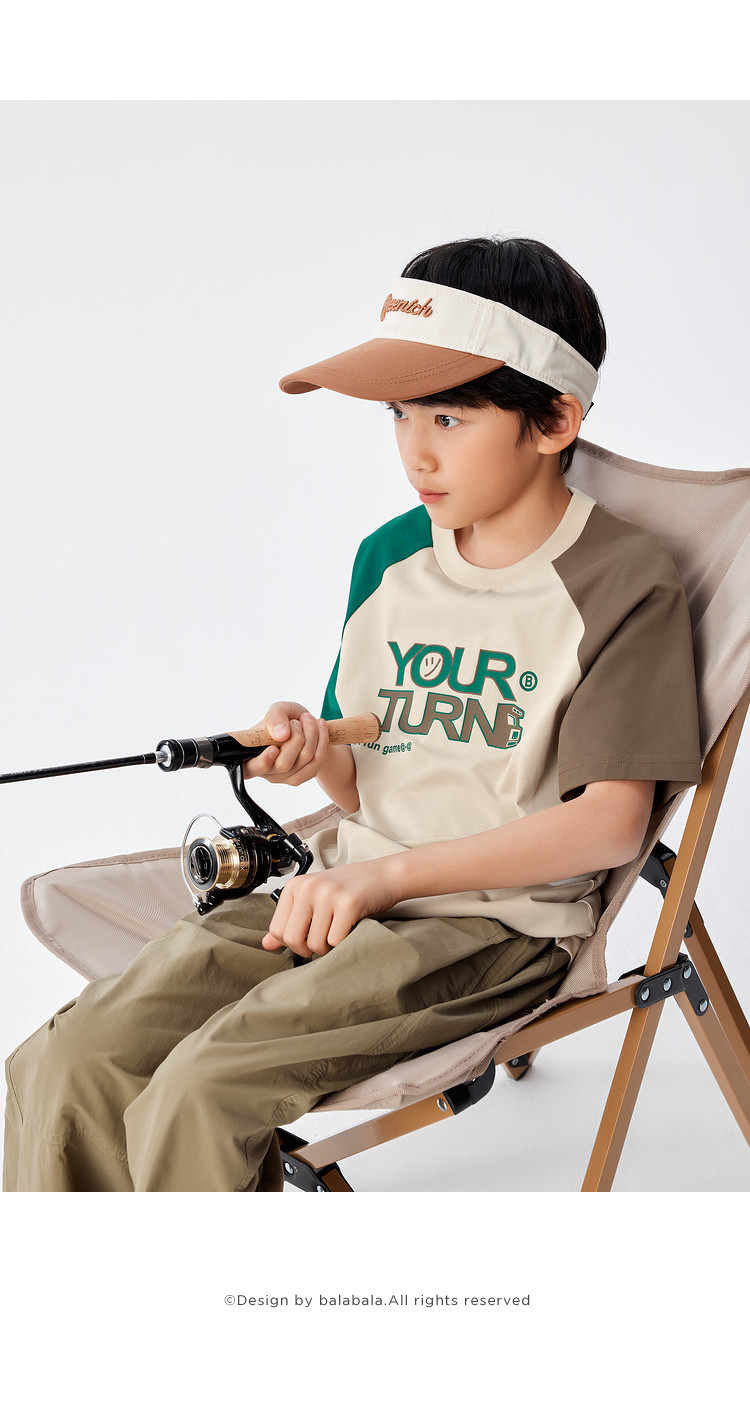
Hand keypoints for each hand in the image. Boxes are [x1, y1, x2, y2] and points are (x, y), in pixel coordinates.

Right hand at [242, 701, 329, 786]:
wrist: (304, 727)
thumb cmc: (284, 719)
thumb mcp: (278, 709)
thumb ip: (275, 717)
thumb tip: (281, 735)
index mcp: (249, 755)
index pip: (248, 769)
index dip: (262, 762)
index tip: (274, 748)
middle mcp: (264, 772)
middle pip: (283, 764)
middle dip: (297, 737)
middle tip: (297, 721)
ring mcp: (282, 778)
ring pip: (304, 760)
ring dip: (312, 734)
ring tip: (308, 719)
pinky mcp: (301, 777)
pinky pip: (317, 761)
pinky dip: (322, 740)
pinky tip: (320, 727)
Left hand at [261, 859, 402, 958]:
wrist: (382, 875)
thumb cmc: (347, 890)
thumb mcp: (313, 900)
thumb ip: (290, 921)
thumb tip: (267, 945)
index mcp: (295, 886)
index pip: (277, 930)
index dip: (292, 943)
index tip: (309, 937)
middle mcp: (308, 887)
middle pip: (293, 939)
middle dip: (309, 949)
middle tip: (324, 941)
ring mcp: (328, 894)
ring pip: (316, 944)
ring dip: (329, 948)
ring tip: (338, 932)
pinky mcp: (349, 903)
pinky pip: (336, 941)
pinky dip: (343, 943)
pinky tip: (350, 928)